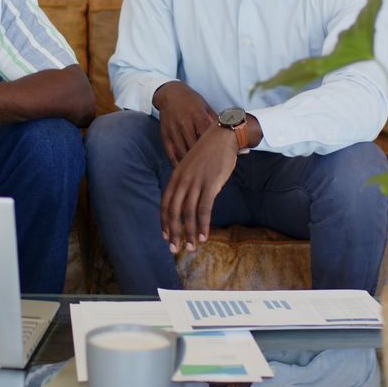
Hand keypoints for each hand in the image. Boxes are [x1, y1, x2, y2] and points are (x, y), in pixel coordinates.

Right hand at [152, 82, 217, 164]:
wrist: (170, 94)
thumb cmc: (192, 101)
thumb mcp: (206, 107)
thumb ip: (216, 121)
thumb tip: (232, 132)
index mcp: (198, 115)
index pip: (207, 136)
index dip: (213, 149)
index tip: (220, 159)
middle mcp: (185, 123)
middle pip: (195, 146)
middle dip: (203, 159)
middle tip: (210, 169)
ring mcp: (173, 130)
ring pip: (182, 151)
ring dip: (190, 163)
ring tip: (198, 172)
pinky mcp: (164, 134)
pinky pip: (170, 152)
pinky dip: (176, 162)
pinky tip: (183, 168)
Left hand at [160, 124, 238, 253]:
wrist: (222, 136)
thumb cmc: (207, 153)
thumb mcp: (189, 167)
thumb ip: (185, 183)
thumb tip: (185, 202)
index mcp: (175, 178)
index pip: (165, 204)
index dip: (165, 223)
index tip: (166, 237)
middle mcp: (182, 181)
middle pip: (174, 212)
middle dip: (174, 233)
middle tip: (175, 250)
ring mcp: (196, 182)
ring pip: (188, 213)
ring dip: (189, 233)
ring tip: (191, 247)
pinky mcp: (210, 184)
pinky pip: (204, 209)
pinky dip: (202, 224)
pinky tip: (203, 236)